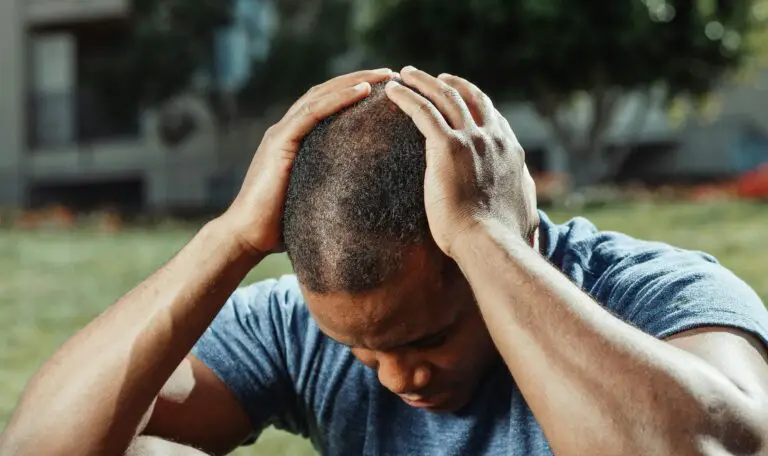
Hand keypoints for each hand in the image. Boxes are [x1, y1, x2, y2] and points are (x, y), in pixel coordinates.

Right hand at [223, 68, 393, 257]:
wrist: (248, 237)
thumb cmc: (281, 226)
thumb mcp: (314, 199)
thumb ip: (331, 188)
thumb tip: (365, 200)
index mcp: (295, 140)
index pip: (327, 105)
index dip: (354, 92)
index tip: (386, 89)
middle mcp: (287, 130)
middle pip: (326, 92)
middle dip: (360, 79)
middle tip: (392, 73)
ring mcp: (281, 134)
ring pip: (321, 95)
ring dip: (354, 81)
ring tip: (384, 75)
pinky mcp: (279, 143)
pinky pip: (312, 113)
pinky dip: (338, 99)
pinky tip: (362, 91)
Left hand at [385, 66, 537, 257]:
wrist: (490, 243)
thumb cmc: (503, 236)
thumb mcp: (525, 210)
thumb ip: (523, 198)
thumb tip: (532, 207)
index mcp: (511, 151)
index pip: (493, 117)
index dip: (477, 103)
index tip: (464, 97)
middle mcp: (493, 139)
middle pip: (470, 98)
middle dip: (452, 84)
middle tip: (437, 78)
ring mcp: (471, 140)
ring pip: (445, 97)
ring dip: (424, 81)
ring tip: (406, 74)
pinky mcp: (446, 147)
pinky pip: (422, 111)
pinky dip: (406, 97)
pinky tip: (392, 91)